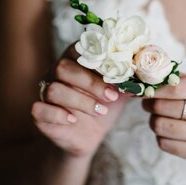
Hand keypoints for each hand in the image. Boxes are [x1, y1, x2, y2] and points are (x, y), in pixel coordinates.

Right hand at [31, 43, 127, 157]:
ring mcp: (45, 91)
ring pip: (54, 90)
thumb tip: (146, 72)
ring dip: (81, 101)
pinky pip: (40, 109)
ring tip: (101, 111)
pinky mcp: (40, 113)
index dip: (99, 61)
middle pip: (62, 67)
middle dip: (91, 83)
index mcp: (75, 57)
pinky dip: (59, 115)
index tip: (119, 75)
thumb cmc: (105, 104)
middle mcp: (56, 71)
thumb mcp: (120, 89)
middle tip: (111, 96)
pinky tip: (74, 120)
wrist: (90, 136)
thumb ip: (130, 79)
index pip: (79, 49)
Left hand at [142, 74, 185, 164]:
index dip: (153, 88)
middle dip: (150, 103)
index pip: (175, 87)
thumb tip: (152, 76)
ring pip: (162, 127)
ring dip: (153, 120)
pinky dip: (161, 137)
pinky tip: (169, 131)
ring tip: (158, 116)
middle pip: (165, 107)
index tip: (143, 87)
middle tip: (148, 102)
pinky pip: (166, 145)